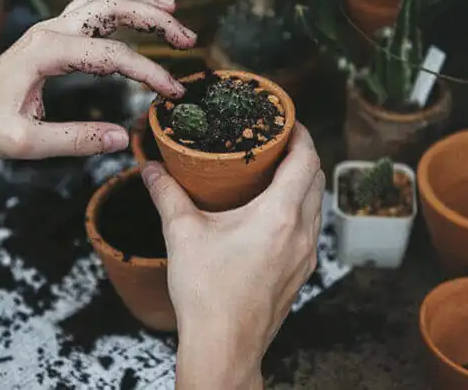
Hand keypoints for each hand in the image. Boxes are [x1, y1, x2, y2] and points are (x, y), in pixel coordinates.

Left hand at [0, 0, 195, 237]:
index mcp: (46, 52)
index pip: (112, 55)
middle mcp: (50, 30)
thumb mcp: (28, 143)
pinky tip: (137, 10)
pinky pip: (90, 7)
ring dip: (140, 2)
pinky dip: (119, 4)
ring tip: (173, 11)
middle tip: (188, 38)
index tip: (173, 93)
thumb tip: (122, 138)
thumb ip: (76, 140)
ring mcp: (50, 28)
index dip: (149, 72)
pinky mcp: (50, 35)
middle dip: (155, 19)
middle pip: (112, 8)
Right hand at [142, 124, 324, 388]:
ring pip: (316, 205)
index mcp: (279, 215)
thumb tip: (151, 169)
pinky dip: (299, 210)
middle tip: (276, 142)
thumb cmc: (207, 293)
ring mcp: (305, 255)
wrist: (224, 346)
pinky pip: (309, 229)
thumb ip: (167, 194)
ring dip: (302, 183)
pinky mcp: (300, 273)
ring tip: (273, 173)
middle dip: (302, 154)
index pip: (306, 159)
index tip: (286, 121)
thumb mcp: (182, 234)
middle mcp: (301, 232)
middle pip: (316, 178)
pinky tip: (271, 214)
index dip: (301, 134)